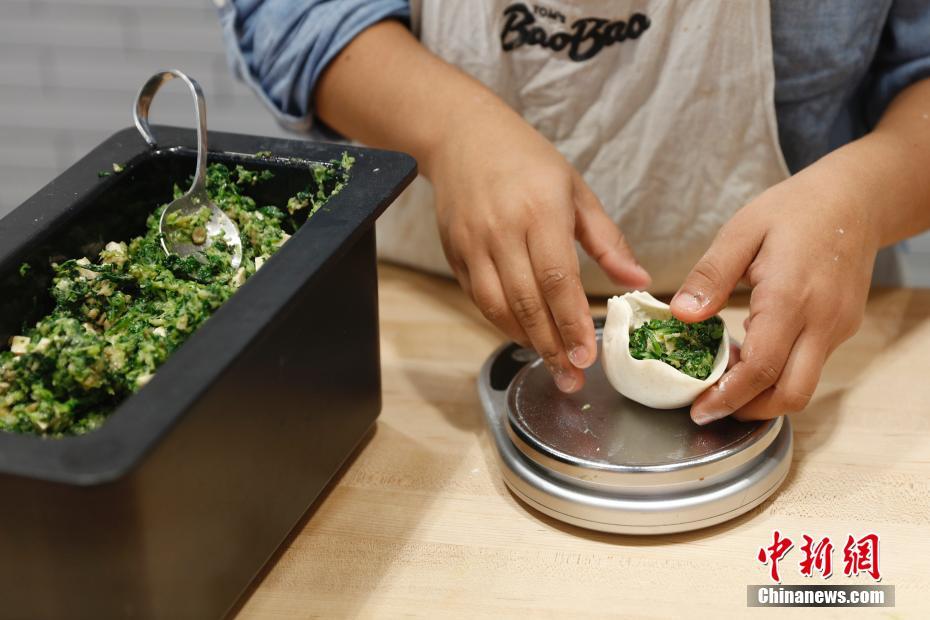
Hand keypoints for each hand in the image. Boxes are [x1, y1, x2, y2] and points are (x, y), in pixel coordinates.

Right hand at [426, 110, 650, 392]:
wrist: (462, 137)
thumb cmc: (527, 161)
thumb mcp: (576, 191)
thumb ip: (608, 241)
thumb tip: (638, 281)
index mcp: (540, 211)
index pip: (557, 279)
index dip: (572, 322)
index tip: (588, 355)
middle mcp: (503, 231)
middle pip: (527, 302)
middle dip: (552, 346)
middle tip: (573, 377)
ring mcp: (474, 244)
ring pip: (498, 308)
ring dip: (526, 340)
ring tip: (552, 362)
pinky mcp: (455, 254)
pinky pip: (479, 299)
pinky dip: (502, 323)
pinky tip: (525, 335)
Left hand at [670, 155, 879, 422]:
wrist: (856, 198)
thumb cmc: (794, 209)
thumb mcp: (742, 231)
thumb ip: (710, 276)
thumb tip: (681, 315)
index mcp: (791, 299)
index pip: (761, 369)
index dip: (728, 397)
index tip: (699, 409)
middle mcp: (821, 323)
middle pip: (790, 394)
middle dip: (748, 410)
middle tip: (710, 405)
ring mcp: (837, 328)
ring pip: (803, 384)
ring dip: (763, 393)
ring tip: (725, 375)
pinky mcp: (842, 328)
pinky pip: (811, 365)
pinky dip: (779, 372)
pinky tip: (751, 351)